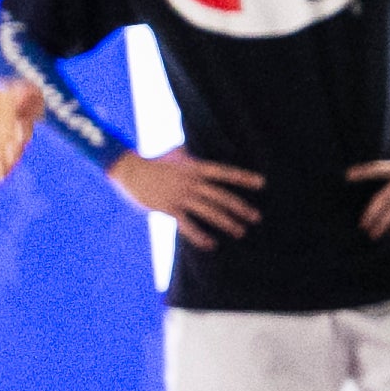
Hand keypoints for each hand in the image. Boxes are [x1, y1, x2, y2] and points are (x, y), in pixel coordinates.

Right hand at [110, 148, 262, 241]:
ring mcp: (180, 195)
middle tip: (256, 217)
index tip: (262, 184)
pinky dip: (199, 235)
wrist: (128, 169)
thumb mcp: (174, 153)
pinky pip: (187, 224)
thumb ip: (187, 152)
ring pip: (208, 211)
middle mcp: (191, 181)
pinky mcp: (167, 208)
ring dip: (226, 222)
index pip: (223, 173)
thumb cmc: (152, 161)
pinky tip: (210, 244)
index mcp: (195, 168)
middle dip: (240, 207)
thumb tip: (190, 146)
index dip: (243, 177)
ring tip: (240, 232)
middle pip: (220, 196)